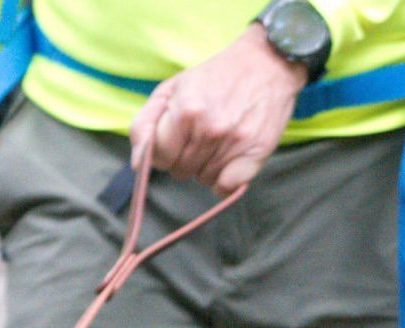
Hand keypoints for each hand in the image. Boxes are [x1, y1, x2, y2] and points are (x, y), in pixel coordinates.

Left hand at [130, 24, 306, 194]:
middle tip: (201, 134)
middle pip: (181, 171)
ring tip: (219, 140)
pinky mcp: (256, 154)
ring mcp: (234, 143)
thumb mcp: (172, 89)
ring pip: (203, 180)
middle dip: (186, 157)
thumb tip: (137, 162)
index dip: (164, 150)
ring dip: (207, 166)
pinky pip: (226, 188)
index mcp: (186, 111)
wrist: (267, 62)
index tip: (176, 138)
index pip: (159, 158)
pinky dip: (226, 181)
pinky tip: (230, 160)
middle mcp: (209, 129)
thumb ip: (145, 124)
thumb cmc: (214, 77)